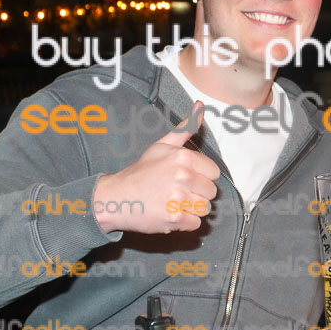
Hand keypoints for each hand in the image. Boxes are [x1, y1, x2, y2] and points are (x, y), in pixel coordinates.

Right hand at [94, 102, 220, 233]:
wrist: (116, 197)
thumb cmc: (141, 172)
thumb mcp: (162, 146)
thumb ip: (185, 128)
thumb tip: (201, 105)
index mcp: (184, 157)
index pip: (214, 173)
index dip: (201, 177)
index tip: (186, 178)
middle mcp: (183, 176)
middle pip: (211, 192)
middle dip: (197, 194)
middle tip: (176, 191)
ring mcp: (178, 198)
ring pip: (205, 209)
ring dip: (191, 209)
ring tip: (173, 202)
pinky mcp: (174, 218)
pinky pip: (195, 224)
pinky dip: (184, 223)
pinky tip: (170, 213)